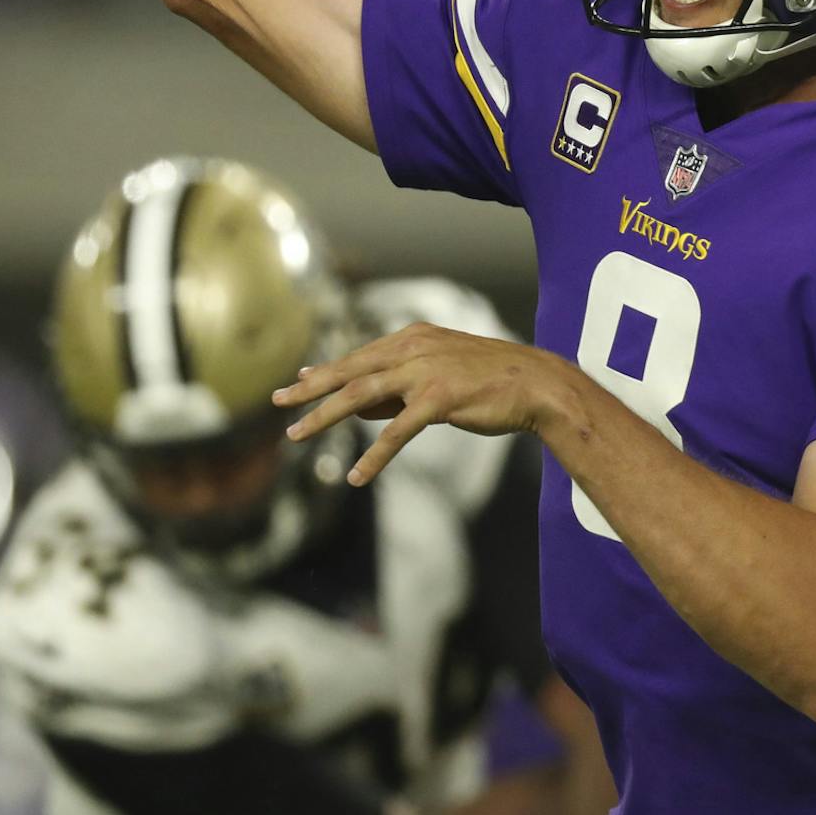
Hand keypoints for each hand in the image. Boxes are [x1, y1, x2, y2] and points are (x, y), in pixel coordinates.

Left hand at [274, 324, 567, 486]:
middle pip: (350, 371)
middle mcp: (413, 348)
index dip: (327, 370)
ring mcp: (425, 371)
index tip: (298, 380)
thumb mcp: (440, 375)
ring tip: (296, 436)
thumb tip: (362, 407)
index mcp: (413, 338)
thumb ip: (401, 387)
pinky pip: (397, 432)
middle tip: (278, 401)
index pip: (359, 355)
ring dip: (324, 416)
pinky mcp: (439, 398)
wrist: (536, 383)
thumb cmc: (491, 381)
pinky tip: (357, 476)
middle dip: (310, 388)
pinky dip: (375, 455)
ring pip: (361, 396)